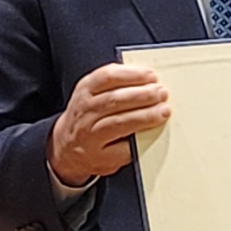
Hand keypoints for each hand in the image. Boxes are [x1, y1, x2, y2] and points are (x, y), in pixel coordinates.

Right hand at [48, 62, 170, 187]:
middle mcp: (85, 112)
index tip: (151, 75)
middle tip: (161, 93)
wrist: (67, 148)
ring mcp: (90, 135)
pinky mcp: (99, 156)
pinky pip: (122, 148)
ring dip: (144, 116)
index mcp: (85, 90)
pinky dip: (138, 140)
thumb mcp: (93, 94)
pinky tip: (151, 134)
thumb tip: (149, 81)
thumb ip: (115, 85)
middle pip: (115, 99)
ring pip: (119, 122)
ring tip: (162, 111)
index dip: (131, 75)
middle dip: (143, 95)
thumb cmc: (88, 117)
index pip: (107, 77)